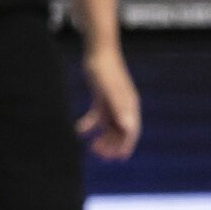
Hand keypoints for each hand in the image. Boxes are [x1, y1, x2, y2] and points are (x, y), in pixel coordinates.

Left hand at [77, 45, 140, 160]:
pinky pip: (97, 117)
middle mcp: (123, 106)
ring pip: (109, 126)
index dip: (125, 146)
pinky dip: (90, 125)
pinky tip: (79, 131)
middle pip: (120, 131)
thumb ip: (118, 108)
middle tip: (98, 153)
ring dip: (103, 137)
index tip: (116, 159)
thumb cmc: (104, 69)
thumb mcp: (109, 90)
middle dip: (112, 144)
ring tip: (92, 147)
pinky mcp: (101, 98)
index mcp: (130, 105)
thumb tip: (129, 128)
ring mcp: (113, 102)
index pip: (131, 131)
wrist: (97, 50)